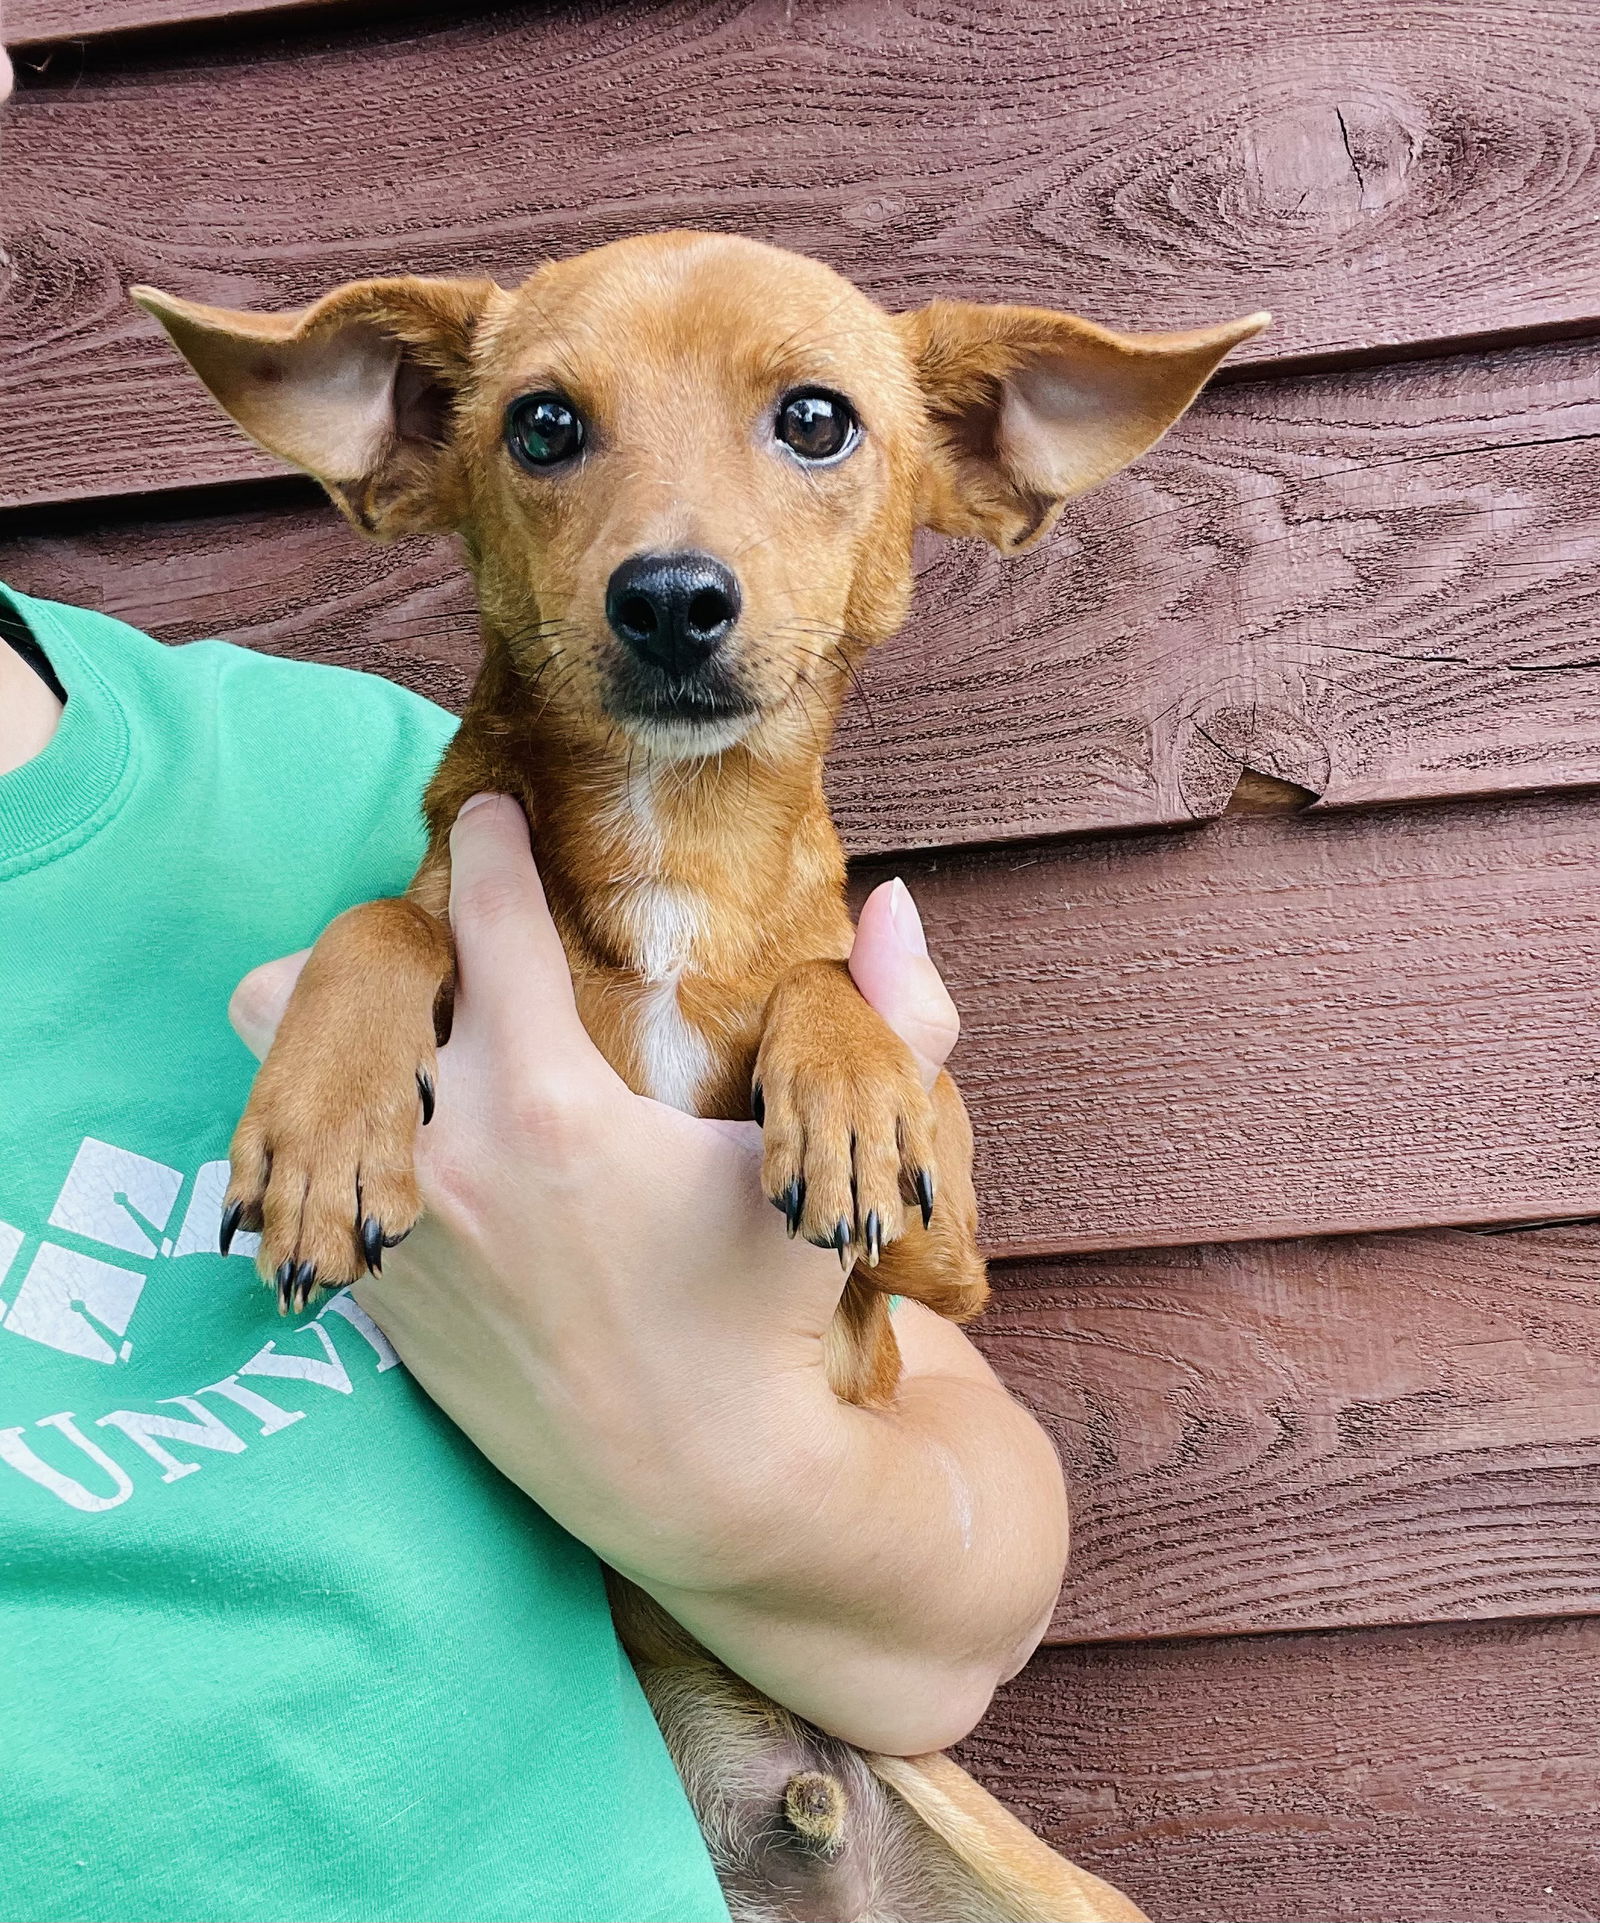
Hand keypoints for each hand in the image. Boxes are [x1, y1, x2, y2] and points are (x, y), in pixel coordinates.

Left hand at [230, 798, 1064, 1752]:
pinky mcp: (374, 1289)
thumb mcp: (829, 1165)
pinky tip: (416, 1132)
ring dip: (345, 1031)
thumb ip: (893, 1024)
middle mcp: (446, 1153)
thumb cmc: (768, 1312)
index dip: (491, 844)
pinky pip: (302, 1166)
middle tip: (464, 953)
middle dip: (399, 942)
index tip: (494, 813)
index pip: (490, 920)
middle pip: (347, 975)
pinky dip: (345, 1125)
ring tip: (424, 1038)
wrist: (703, 1481)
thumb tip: (895, 904)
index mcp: (552, 1103)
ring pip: (287, 1068)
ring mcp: (396, 1226)